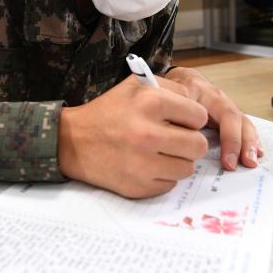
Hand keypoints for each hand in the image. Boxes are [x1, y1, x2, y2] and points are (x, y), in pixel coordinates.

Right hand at [58, 75, 208, 198]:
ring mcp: (142, 164)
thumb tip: (196, 106)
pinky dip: (162, 177)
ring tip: (160, 153)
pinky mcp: (137, 186)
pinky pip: (170, 184)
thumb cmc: (108, 112)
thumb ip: (170, 89)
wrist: (73, 141)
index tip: (180, 121)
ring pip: (187, 168)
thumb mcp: (135, 86)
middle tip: (177, 140)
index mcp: (150, 103)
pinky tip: (146, 166)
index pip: (199, 116)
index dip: (192, 118)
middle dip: (190, 142)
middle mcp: (147, 134)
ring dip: (177, 161)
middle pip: (199, 145)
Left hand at [164, 67, 263, 170]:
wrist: (180, 79)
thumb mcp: (170, 96)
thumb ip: (174, 112)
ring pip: (244, 124)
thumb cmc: (174, 90)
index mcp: (209, 95)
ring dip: (250, 144)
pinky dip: (250, 141)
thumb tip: (178, 135)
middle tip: (247, 163)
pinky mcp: (227, 117)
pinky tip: (256, 153)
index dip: (231, 139)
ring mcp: (226, 107)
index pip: (227, 116)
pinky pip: (243, 127)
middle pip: (239, 121)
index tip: (228, 161)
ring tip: (252, 162)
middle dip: (244, 144)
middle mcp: (222, 100)